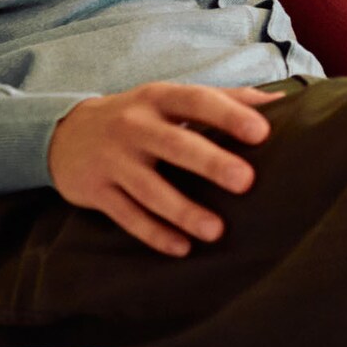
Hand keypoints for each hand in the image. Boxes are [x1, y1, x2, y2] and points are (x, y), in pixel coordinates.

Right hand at [47, 81, 284, 256]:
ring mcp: (113, 159)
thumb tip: (282, 102)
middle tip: (246, 181)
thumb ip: (224, 100)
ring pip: (150, 188)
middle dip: (210, 162)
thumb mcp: (171, 99)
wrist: (64, 134)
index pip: (197, 102)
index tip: (261, 131)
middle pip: (175, 144)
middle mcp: (134, 126)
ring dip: (183, 210)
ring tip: (216, 230)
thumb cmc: (139, 116)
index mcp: (158, 98)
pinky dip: (154, 234)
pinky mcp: (96, 191)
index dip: (229, 115)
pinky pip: (128, 216)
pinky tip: (182, 248)